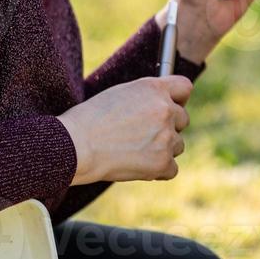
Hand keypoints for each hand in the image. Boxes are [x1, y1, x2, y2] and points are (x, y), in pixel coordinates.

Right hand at [58, 76, 191, 183]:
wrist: (76, 145)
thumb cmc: (90, 119)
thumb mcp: (121, 94)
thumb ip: (147, 97)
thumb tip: (165, 104)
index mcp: (154, 88)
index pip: (184, 88)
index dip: (178, 98)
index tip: (171, 106)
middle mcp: (165, 110)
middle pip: (183, 119)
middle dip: (168, 126)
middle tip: (144, 134)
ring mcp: (165, 137)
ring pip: (178, 144)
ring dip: (163, 149)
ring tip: (134, 150)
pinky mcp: (161, 162)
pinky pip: (172, 168)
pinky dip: (158, 170)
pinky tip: (138, 165)